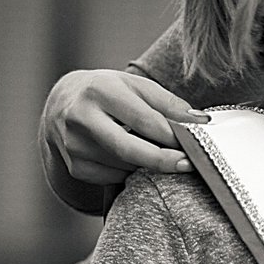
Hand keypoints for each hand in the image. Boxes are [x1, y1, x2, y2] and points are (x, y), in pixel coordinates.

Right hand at [43, 69, 208, 185]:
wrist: (63, 103)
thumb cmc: (109, 92)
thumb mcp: (137, 86)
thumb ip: (169, 104)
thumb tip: (201, 123)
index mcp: (100, 91)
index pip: (143, 120)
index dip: (172, 135)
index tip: (195, 144)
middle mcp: (81, 118)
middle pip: (130, 150)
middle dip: (163, 160)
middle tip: (189, 164)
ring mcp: (74, 146)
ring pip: (125, 166)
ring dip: (147, 164)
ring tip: (153, 149)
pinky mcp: (75, 167)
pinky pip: (115, 177)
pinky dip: (130, 171)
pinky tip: (129, 156)